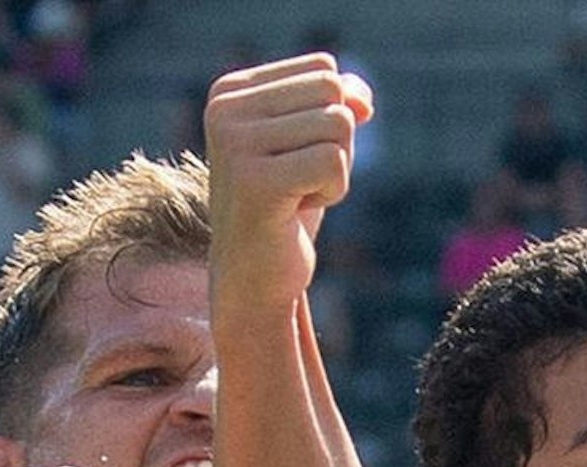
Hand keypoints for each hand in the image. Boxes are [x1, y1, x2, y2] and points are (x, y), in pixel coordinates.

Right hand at [204, 53, 372, 314]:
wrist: (255, 277)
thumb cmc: (286, 207)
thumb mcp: (314, 143)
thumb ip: (341, 104)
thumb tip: (363, 99)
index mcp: (230, 90)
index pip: (323, 70)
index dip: (330, 117)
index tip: (294, 156)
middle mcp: (224, 110)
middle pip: (332, 94)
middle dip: (337, 143)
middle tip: (300, 180)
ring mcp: (235, 144)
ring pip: (338, 126)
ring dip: (335, 170)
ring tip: (296, 196)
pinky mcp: (255, 181)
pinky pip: (333, 162)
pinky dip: (333, 191)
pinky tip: (297, 211)